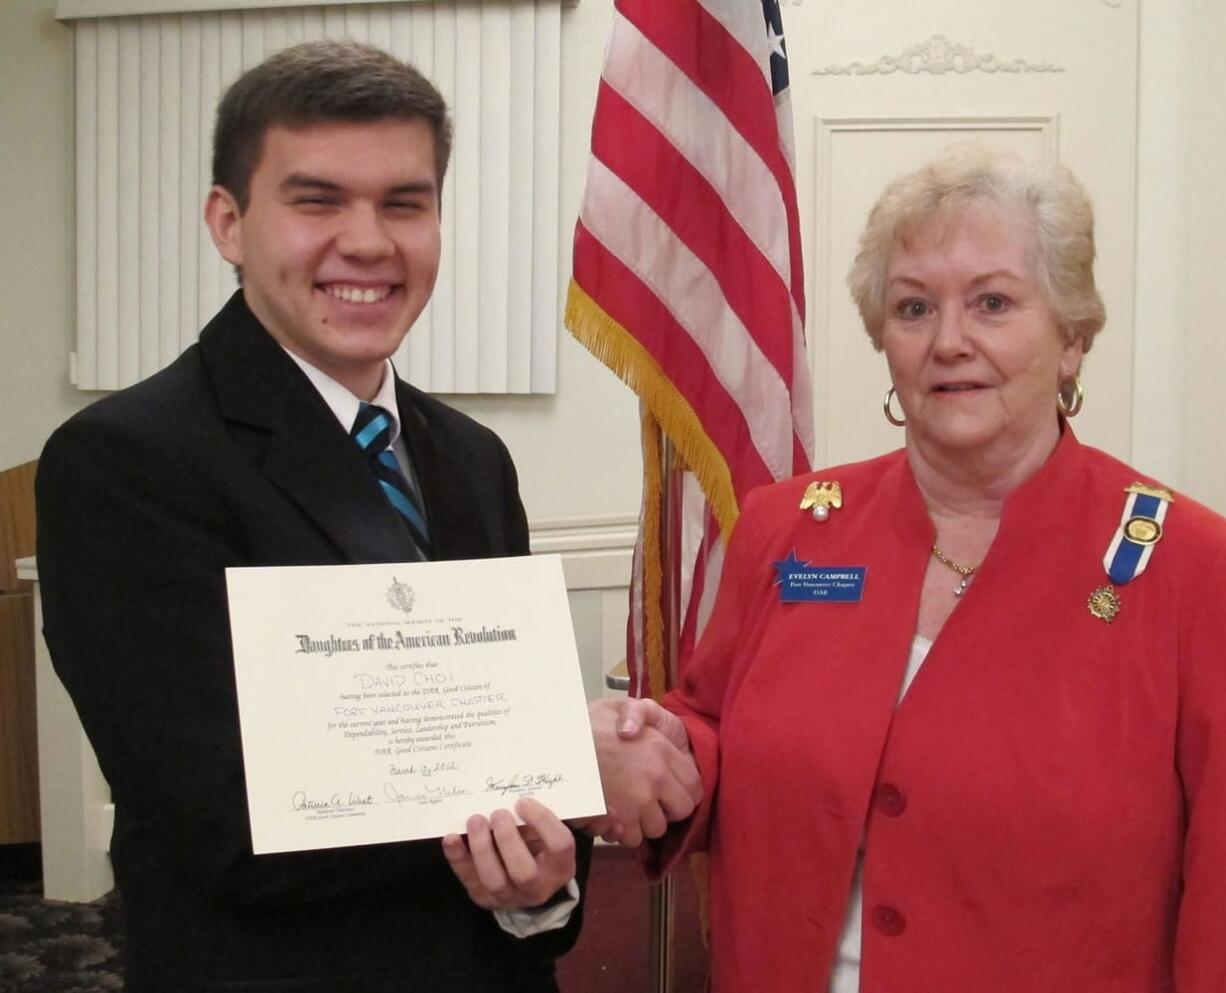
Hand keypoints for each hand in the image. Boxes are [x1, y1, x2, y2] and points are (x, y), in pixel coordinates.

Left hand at [442, 796, 575, 910]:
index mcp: (561, 867)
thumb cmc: (540, 848)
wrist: (526, 885)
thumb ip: (545, 817)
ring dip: (482, 848)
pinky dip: (458, 858)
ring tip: (475, 820)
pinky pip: (469, 879)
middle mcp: (538, 887)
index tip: (523, 801)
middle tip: (498, 813)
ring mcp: (508, 896)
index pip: (559, 845)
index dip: (542, 821)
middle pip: (524, 872)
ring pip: (494, 880)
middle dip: (508, 840)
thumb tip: (527, 789)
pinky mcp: (483, 897)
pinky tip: (451, 838)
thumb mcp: (550, 834)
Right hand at [586, 697, 701, 846]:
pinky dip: (623, 831)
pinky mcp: (616, 822)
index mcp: (661, 752)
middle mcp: (654, 780)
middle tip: (652, 799)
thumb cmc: (585, 726)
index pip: (695, 786)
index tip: (672, 787)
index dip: (685, 788)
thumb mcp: (617, 706)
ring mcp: (636, 804)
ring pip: (655, 828)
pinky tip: (614, 816)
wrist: (555, 750)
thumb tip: (635, 732)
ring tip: (630, 806)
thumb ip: (639, 713)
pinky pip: (630, 838)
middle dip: (669, 808)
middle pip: (680, 811)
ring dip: (645, 822)